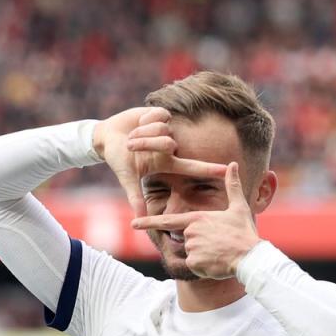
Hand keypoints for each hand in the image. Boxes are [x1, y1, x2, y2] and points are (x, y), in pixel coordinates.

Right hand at [93, 107, 227, 214]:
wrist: (107, 137)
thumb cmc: (117, 159)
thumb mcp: (127, 178)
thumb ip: (135, 197)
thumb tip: (139, 220)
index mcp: (166, 162)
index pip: (192, 166)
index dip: (209, 169)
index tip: (227, 171)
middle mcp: (170, 146)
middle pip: (167, 143)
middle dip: (146, 143)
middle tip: (130, 146)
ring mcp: (167, 130)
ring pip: (162, 129)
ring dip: (142, 131)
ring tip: (132, 135)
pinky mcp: (162, 115)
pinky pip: (159, 115)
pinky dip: (144, 119)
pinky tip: (138, 122)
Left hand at [130, 162, 260, 278]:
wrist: (251, 257)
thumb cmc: (244, 232)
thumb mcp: (239, 207)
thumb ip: (232, 186)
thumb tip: (232, 164)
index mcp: (197, 219)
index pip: (167, 221)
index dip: (148, 223)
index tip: (133, 224)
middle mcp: (190, 232)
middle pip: (187, 240)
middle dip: (201, 245)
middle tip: (219, 245)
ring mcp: (191, 247)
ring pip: (191, 254)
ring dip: (203, 256)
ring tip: (220, 253)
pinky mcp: (194, 262)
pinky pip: (194, 266)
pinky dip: (204, 267)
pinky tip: (216, 263)